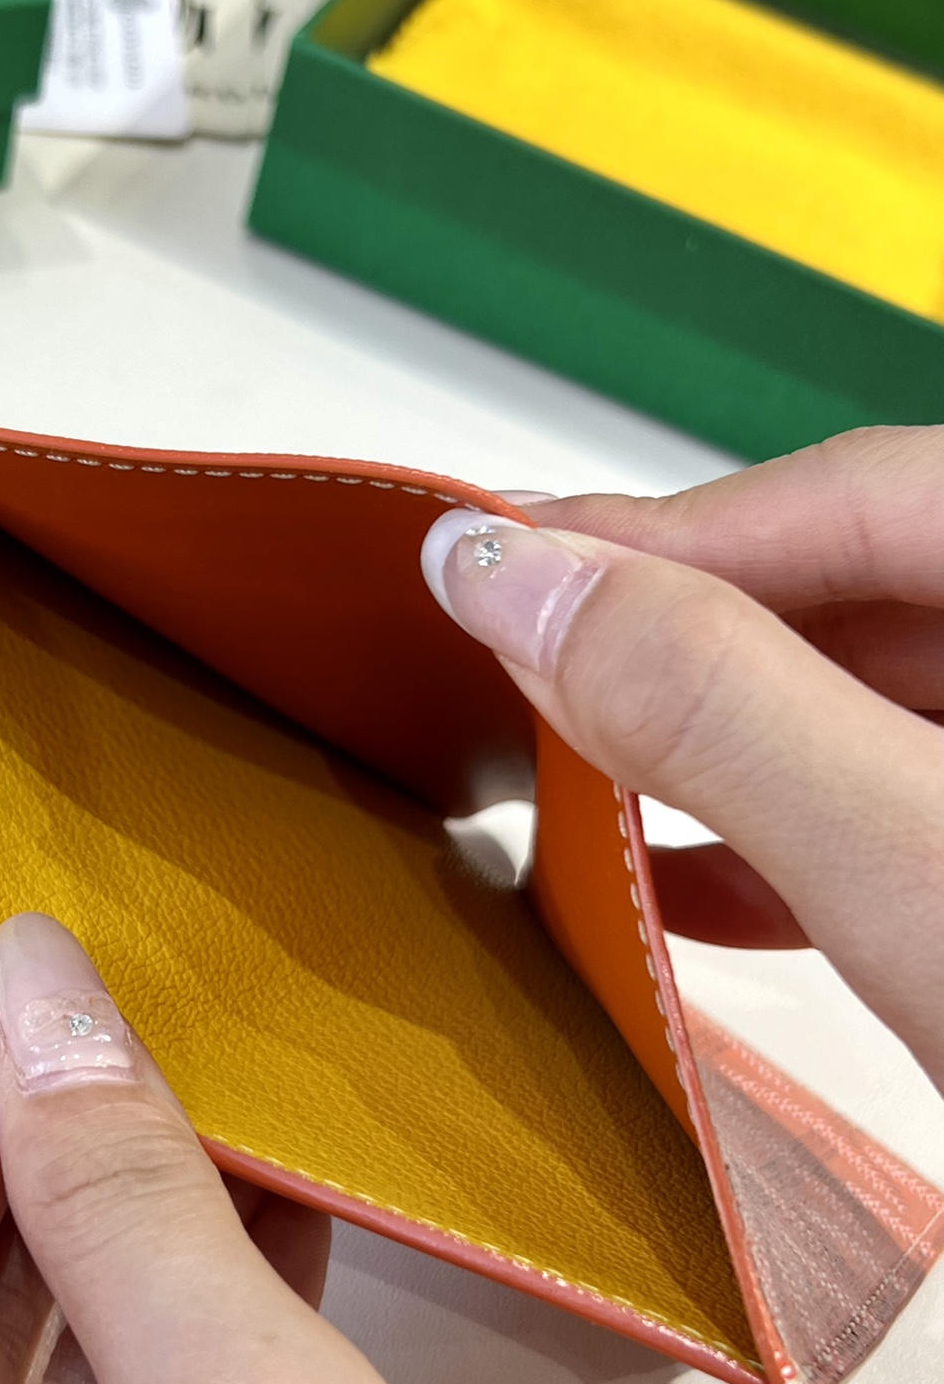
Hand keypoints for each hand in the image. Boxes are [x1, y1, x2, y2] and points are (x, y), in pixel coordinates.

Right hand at [421, 424, 943, 1085]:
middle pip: (843, 594)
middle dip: (667, 635)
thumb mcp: (909, 858)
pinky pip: (887, 817)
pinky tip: (676, 887)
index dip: (652, 534)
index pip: (841, 496)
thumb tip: (518, 583)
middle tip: (503, 658)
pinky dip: (779, 848)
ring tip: (565, 762)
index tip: (482, 561)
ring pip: (855, 708)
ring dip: (707, 741)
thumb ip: (722, 709)